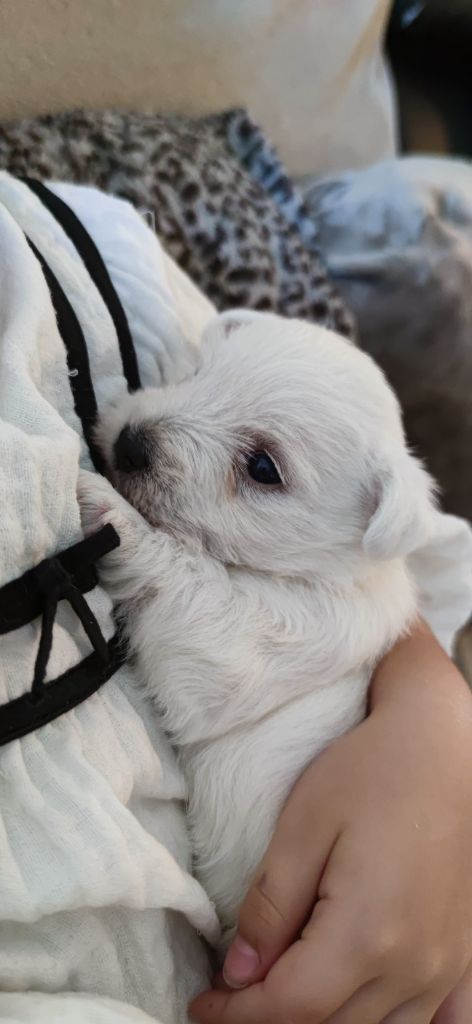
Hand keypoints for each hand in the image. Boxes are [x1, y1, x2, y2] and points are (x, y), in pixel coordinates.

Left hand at [190, 622, 471, 1023]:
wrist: (445, 745)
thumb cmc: (373, 772)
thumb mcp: (303, 826)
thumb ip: (270, 906)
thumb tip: (239, 972)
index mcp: (369, 933)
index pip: (290, 1009)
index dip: (236, 1015)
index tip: (203, 1002)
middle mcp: (414, 965)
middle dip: (270, 1019)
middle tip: (230, 993)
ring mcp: (444, 965)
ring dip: (322, 1022)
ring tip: (280, 988)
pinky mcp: (461, 955)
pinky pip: (431, 1021)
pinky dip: (385, 1023)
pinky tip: (357, 1004)